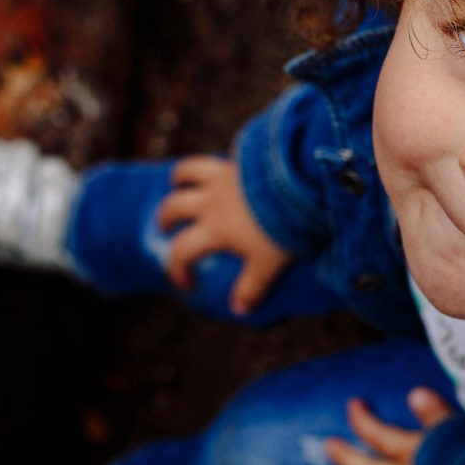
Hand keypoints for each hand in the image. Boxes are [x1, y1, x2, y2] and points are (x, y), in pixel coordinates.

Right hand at [157, 155, 291, 314]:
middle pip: (174, 207)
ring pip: (188, 171)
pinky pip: (221, 155)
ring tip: (178, 184)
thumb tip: (238, 310)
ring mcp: (224, 175)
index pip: (182, 251)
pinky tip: (227, 161)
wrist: (299, 181)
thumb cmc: (284, 227)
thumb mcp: (269, 263)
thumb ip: (252, 286)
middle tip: (167, 227)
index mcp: (215, 228)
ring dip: (179, 179)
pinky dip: (218, 160)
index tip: (187, 282)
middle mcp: (212, 200)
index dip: (177, 269)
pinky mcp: (241, 156)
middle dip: (165, 218)